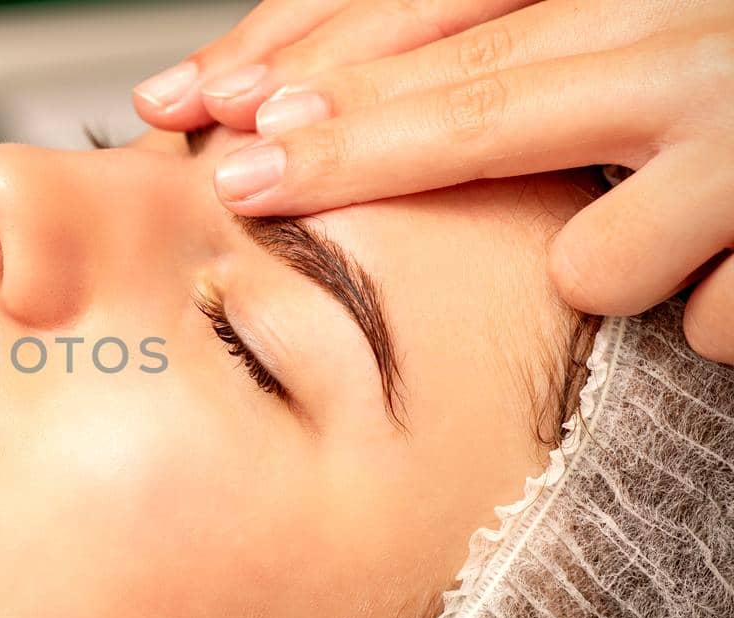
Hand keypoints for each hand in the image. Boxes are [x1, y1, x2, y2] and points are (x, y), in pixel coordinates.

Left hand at [132, 0, 733, 363]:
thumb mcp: (647, 12)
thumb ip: (521, 34)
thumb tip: (329, 96)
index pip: (439, 2)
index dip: (305, 52)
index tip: (203, 103)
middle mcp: (695, 30)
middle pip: (476, 96)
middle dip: (335, 148)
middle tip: (227, 183)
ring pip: (592, 253)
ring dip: (602, 262)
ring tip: (668, 238)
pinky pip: (706, 317)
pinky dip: (715, 308)